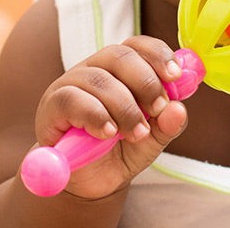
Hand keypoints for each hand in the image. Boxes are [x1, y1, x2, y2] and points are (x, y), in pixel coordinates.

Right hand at [32, 35, 188, 198]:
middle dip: (145, 82)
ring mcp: (68, 85)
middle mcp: (92, 69)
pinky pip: (71, 100)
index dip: (157, 54)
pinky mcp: (51, 107)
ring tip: (137, 133)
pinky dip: (96, 115)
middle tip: (158, 110)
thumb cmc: (119, 151)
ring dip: (125, 107)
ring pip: (98, 79)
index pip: (136, 45)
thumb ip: (167, 125)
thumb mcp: (151, 141)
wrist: (88, 183)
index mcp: (118, 69)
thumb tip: (179, 108)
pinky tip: (109, 133)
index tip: (175, 76)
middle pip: (119, 55)